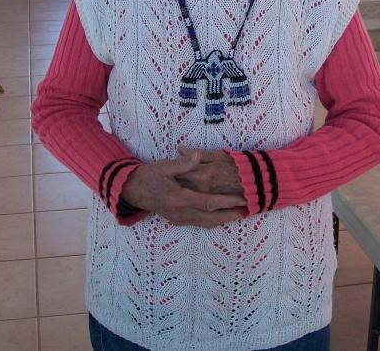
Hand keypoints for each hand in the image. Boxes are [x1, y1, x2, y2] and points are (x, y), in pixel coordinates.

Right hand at [121, 152, 245, 228]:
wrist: (132, 190)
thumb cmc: (149, 176)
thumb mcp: (164, 166)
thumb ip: (183, 163)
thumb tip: (197, 155)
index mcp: (179, 198)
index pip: (208, 202)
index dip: (226, 202)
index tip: (241, 199)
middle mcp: (180, 212)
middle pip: (211, 218)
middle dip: (230, 215)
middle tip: (247, 210)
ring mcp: (178, 218)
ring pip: (205, 223)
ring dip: (223, 219)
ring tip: (239, 214)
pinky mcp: (177, 220)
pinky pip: (199, 223)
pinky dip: (212, 220)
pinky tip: (221, 216)